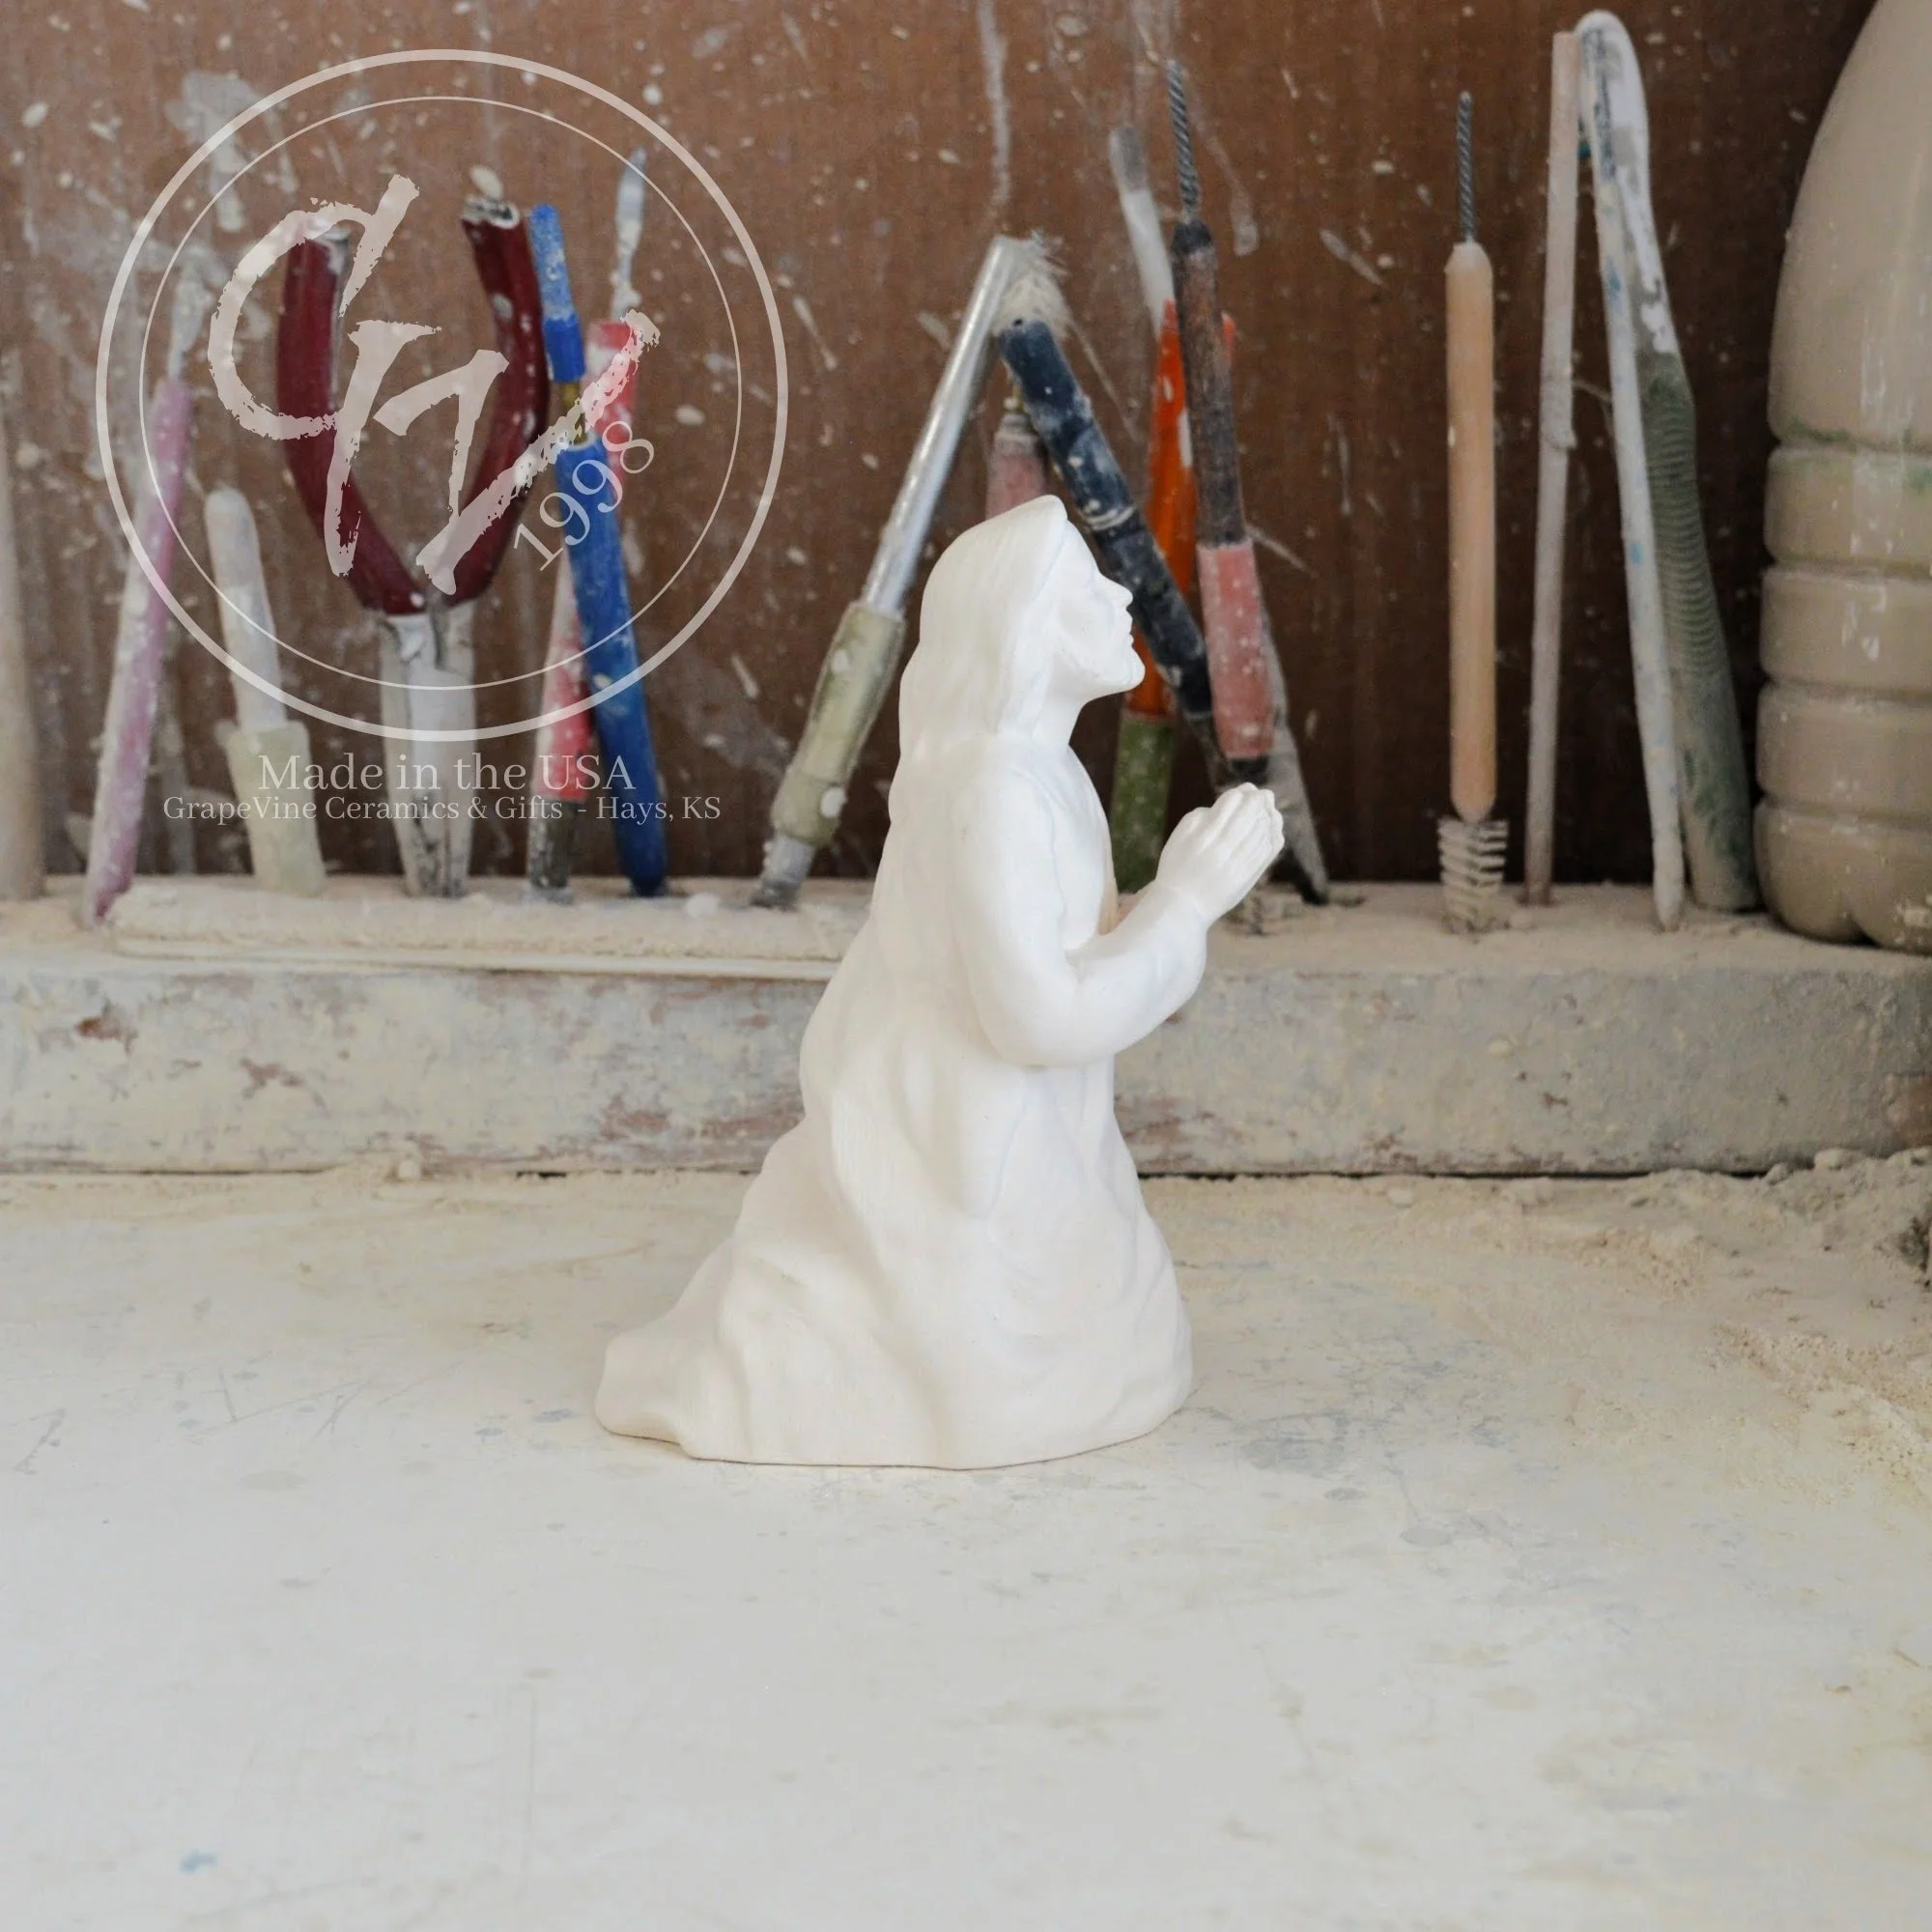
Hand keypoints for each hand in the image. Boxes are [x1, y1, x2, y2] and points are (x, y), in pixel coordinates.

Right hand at [1154, 784, 1284, 922]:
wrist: (1184, 906)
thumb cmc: (1177, 868)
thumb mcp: (1179, 836)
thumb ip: (1200, 816)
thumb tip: (1224, 806)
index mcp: (1206, 834)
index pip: (1233, 802)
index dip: (1242, 793)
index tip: (1245, 790)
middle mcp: (1225, 846)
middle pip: (1252, 813)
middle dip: (1260, 800)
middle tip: (1264, 795)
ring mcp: (1240, 862)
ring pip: (1264, 830)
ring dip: (1270, 815)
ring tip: (1270, 808)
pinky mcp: (1250, 875)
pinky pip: (1269, 851)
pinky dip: (1274, 835)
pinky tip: (1274, 828)